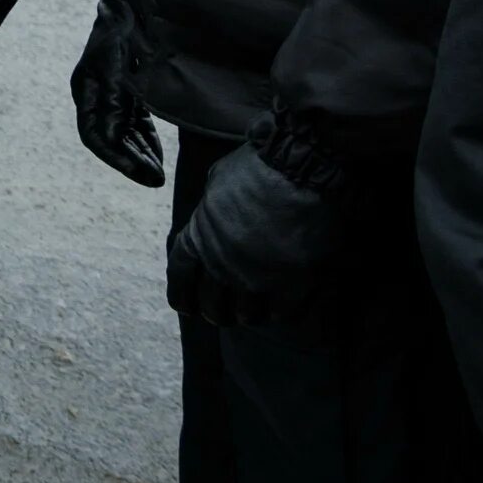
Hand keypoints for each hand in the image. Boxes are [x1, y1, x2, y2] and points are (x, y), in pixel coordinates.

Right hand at [71, 0, 163, 187]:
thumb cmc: (123, 28)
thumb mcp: (117, 63)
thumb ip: (115, 100)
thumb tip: (115, 139)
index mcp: (87, 89)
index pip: (96, 135)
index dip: (117, 158)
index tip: (143, 174)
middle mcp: (96, 95)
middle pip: (110, 139)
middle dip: (132, 161)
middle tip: (156, 180)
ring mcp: (112, 93)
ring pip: (123, 134)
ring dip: (140, 154)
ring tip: (158, 174)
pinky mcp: (127, 90)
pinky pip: (134, 123)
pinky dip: (145, 139)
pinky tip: (156, 154)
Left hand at [165, 122, 342, 325]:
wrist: (302, 168)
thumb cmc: (259, 167)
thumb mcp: (217, 182)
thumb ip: (211, 209)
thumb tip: (212, 217)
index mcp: (200, 236)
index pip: (180, 275)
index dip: (182, 294)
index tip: (186, 308)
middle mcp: (222, 264)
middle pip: (212, 305)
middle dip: (217, 312)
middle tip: (225, 314)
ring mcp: (257, 278)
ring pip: (247, 315)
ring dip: (251, 313)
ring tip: (258, 309)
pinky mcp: (292, 285)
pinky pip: (282, 314)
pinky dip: (283, 312)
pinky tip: (286, 306)